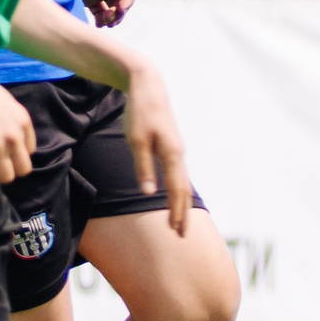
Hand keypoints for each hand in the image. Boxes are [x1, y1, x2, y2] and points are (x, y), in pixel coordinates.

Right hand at [0, 69, 35, 185]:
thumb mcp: (7, 104)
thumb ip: (12, 122)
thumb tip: (9, 138)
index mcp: (24, 122)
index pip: (29, 152)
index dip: (15, 154)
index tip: (2, 151)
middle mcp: (15, 136)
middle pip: (22, 169)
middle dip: (9, 168)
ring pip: (6, 177)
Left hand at [120, 62, 193, 232]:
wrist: (148, 85)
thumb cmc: (140, 111)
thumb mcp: (136, 140)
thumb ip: (142, 167)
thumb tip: (148, 193)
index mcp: (172, 153)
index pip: (176, 189)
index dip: (176, 211)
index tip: (175, 230)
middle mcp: (178, 153)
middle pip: (183, 189)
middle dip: (182, 212)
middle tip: (182, 234)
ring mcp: (176, 149)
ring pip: (181, 182)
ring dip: (181, 203)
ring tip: (179, 220)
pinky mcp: (170, 145)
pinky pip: (177, 173)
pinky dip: (177, 189)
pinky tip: (175, 195)